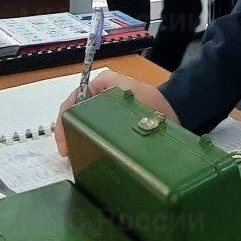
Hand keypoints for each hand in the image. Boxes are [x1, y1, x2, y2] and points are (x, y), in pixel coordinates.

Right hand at [54, 71, 178, 155]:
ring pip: (82, 123)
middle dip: (67, 132)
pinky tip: (88, 155)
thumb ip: (111, 104)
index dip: (63, 123)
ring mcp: (104, 108)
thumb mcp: (130, 99)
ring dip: (77, 138)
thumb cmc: (153, 102)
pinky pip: (94, 130)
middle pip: (74, 114)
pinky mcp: (111, 120)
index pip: (71, 101)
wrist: (176, 111)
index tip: (64, 147)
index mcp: (100, 83)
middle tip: (68, 154)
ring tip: (75, 158)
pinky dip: (88, 141)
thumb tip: (92, 124)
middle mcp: (98, 94)